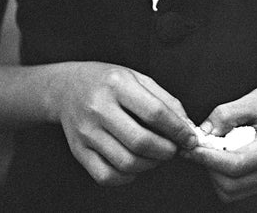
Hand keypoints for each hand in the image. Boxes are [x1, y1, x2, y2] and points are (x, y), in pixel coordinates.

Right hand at [54, 63, 197, 186]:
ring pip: (126, 163)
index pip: (154, 112)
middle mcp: (99, 108)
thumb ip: (165, 100)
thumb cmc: (107, 82)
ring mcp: (86, 132)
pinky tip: (134, 165)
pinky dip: (127, 177)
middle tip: (174, 150)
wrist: (66, 88)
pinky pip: (107, 176)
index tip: (189, 139)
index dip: (178, 130)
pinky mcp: (78, 151)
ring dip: (150, 165)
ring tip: (156, 156)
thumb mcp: (137, 78)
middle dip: (166, 151)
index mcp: (117, 84)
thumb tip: (187, 126)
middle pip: (140, 142)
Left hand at [183, 77, 256, 202]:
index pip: (235, 166)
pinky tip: (223, 152)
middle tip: (200, 144)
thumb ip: (226, 115)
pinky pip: (238, 187)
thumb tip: (202, 132)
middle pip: (230, 185)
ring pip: (232, 191)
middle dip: (210, 167)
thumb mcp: (254, 99)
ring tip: (214, 147)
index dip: (208, 158)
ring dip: (215, 172)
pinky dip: (223, 174)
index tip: (191, 146)